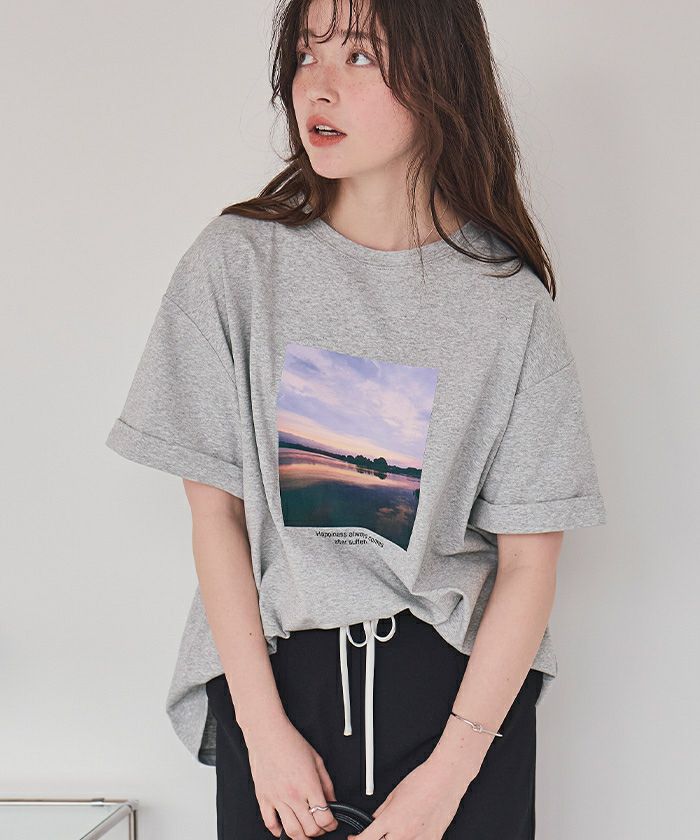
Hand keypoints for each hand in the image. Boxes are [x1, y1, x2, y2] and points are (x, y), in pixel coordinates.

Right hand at [244, 716, 339, 837]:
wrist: (267, 733)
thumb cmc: (290, 742)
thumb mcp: (317, 759)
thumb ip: (327, 783)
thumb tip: (332, 800)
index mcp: (309, 785)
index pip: (324, 818)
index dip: (332, 824)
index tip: (332, 822)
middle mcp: (293, 795)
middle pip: (310, 829)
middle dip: (319, 832)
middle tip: (321, 826)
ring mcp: (277, 799)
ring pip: (292, 831)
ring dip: (302, 837)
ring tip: (306, 832)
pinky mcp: (263, 799)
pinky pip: (270, 824)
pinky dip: (279, 832)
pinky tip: (284, 828)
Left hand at [347, 756, 470, 839]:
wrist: (445, 779)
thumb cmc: (422, 781)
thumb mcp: (394, 793)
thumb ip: (381, 811)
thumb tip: (374, 821)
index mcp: (391, 819)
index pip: (367, 838)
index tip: (355, 838)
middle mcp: (403, 833)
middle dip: (377, 839)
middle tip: (380, 832)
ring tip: (399, 829)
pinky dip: (413, 839)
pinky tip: (414, 831)